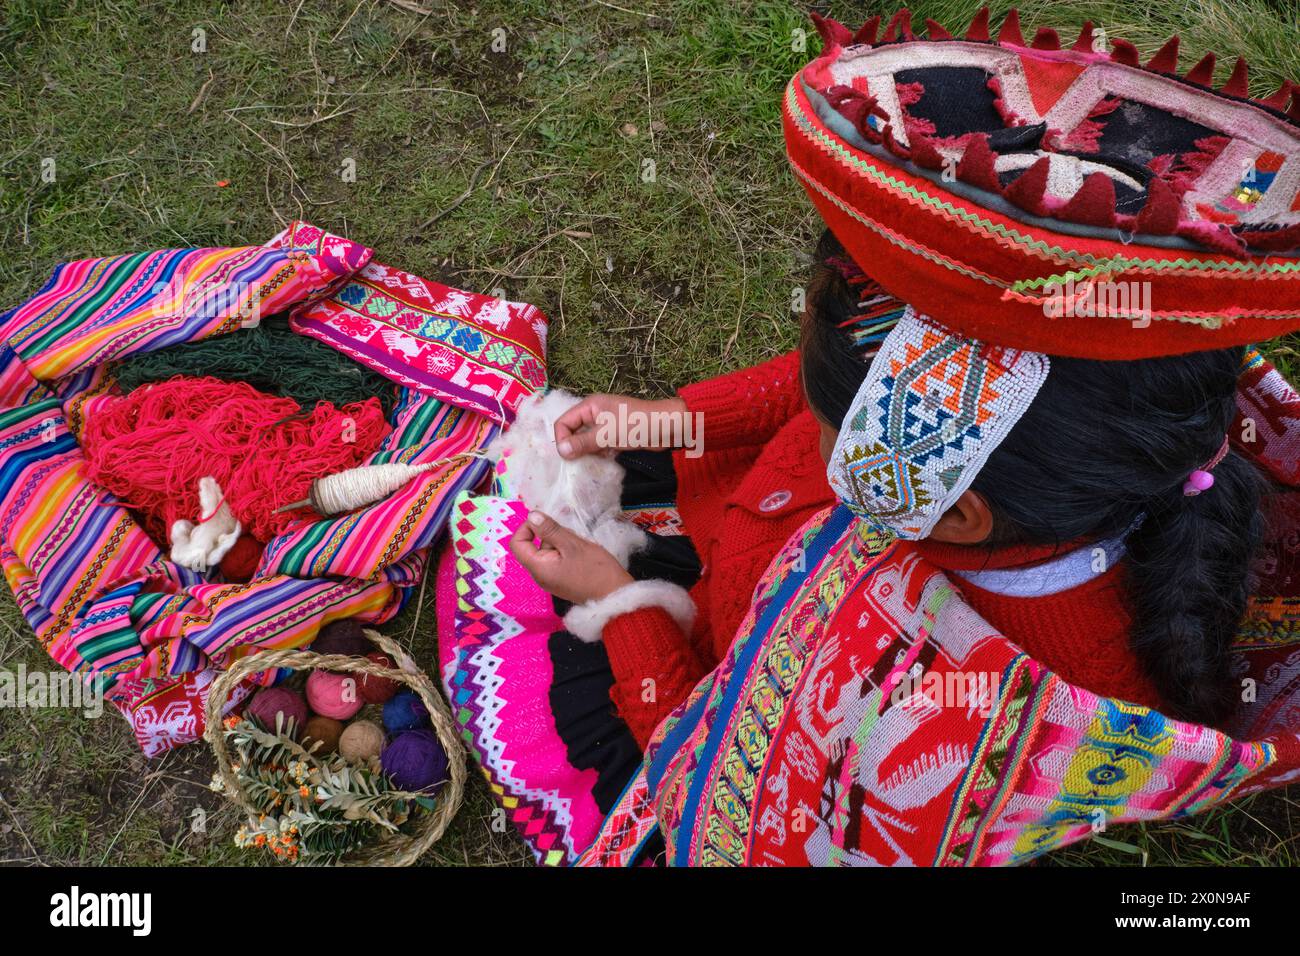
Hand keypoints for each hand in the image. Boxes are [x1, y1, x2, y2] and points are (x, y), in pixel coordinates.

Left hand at [509, 511, 633, 604]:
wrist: (615, 596)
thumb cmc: (595, 570)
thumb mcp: (573, 545)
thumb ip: (550, 530)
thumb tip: (531, 516)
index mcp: (538, 568)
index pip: (517, 544)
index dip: (526, 528)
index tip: (545, 520)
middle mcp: (540, 575)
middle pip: (533, 546)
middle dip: (549, 534)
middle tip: (569, 532)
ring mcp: (552, 578)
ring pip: (547, 551)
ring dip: (560, 541)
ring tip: (579, 543)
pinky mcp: (562, 578)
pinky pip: (557, 558)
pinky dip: (566, 549)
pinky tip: (581, 550)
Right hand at [554, 393, 688, 459]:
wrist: (667, 427)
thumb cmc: (637, 425)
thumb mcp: (607, 434)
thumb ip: (583, 442)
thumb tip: (561, 451)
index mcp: (589, 406)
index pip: (563, 422)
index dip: (562, 439)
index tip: (568, 456)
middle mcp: (594, 414)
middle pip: (573, 432)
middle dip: (574, 447)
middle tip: (578, 463)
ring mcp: (605, 425)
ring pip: (586, 441)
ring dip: (587, 453)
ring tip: (592, 463)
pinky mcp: (614, 436)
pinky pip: (598, 446)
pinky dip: (598, 454)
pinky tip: (605, 460)